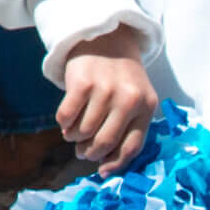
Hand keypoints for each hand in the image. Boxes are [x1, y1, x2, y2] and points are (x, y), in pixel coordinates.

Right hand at [59, 26, 157, 174]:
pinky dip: (64, 124)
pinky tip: (66, 122)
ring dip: (75, 138)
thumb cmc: (121, 76)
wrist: (105, 37)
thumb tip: (107, 165)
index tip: (102, 171)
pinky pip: (67, 116)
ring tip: (73, 135)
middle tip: (83, 152)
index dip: (115, 163)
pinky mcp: (81, 82)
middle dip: (91, 152)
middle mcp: (128, 99)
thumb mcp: (137, 97)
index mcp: (146, 106)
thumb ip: (130, 126)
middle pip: (105, 141)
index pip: (132, 146)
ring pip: (84, 131)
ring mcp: (104, 89)